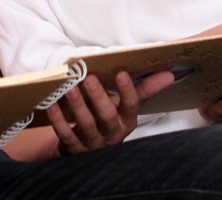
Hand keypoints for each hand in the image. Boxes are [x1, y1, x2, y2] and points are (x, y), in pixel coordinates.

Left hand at [47, 70, 173, 155]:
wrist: (89, 147)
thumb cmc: (109, 119)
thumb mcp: (126, 106)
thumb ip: (144, 88)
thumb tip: (169, 73)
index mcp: (127, 120)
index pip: (131, 106)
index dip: (127, 91)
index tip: (121, 73)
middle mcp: (112, 133)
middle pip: (107, 116)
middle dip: (99, 97)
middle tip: (90, 78)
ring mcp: (93, 142)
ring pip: (86, 126)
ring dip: (78, 106)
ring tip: (70, 89)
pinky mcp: (74, 149)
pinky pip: (66, 135)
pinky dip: (59, 120)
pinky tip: (52, 105)